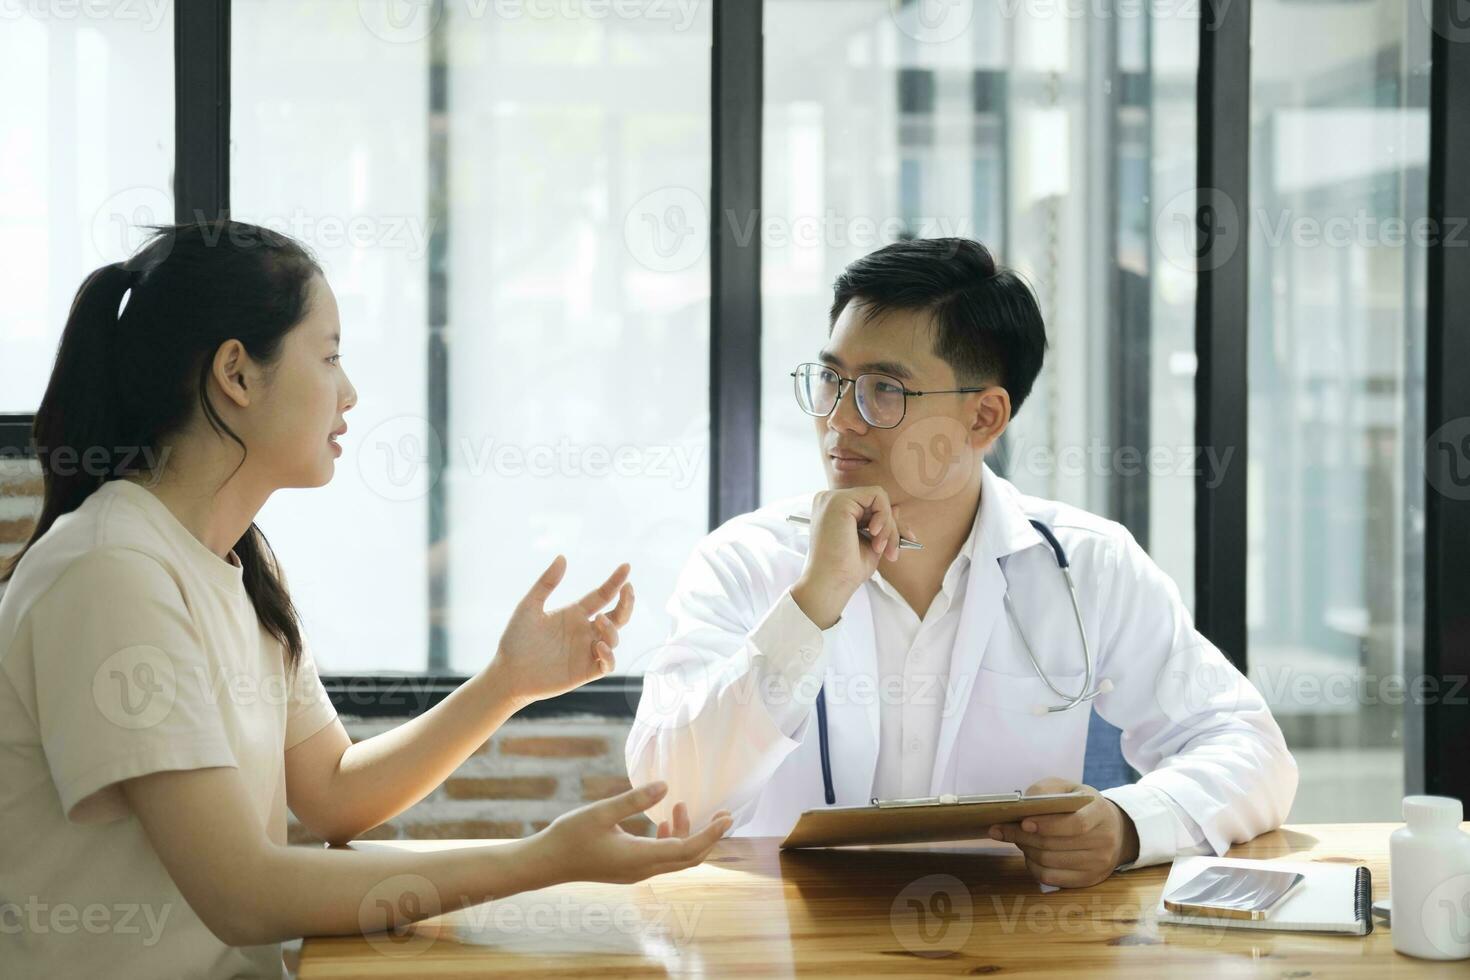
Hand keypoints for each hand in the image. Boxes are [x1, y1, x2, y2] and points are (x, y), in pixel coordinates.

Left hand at [488, 556, 633, 705]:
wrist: (508, 674)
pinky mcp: (586, 672)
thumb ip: (546, 583)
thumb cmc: (516, 640)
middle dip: (627, 603)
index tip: (626, 567)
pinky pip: (608, 664)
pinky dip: (609, 655)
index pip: (602, 595)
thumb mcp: (529, 607)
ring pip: (614, 638)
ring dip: (612, 628)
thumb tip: (562, 557)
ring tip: (599, 619)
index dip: (615, 582)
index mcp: (574, 613)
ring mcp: (587, 651)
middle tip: (628, 589)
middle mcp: (584, 631)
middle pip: (617, 616)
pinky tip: (598, 646)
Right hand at [534, 781, 732, 884]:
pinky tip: (663, 821)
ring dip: (685, 834)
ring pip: (674, 859)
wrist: (544, 863)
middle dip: (707, 836)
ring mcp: (635, 873)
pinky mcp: (628, 870)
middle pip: (688, 858)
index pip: (686, 849)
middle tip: (722, 813)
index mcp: (639, 858)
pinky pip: (660, 859)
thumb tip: (666, 786)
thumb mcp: (601, 812)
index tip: (727, 817)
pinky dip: (670, 840)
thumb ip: (634, 800)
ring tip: (681, 806)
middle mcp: (642, 870)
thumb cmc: (569, 836)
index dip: (710, 833)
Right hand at [790, 486, 916, 628]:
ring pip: (879, 499)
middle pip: (875, 502)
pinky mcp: (839, 500)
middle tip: (892, 551)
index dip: (888, 524)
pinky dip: (884, 516)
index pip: (868, 507)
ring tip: (881, 548)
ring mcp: (833, 499)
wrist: (830, 583)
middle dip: (892, 527)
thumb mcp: (871, 544)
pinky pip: (877, 496)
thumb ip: (882, 525)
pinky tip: (874, 534)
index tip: (898, 545)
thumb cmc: (846, 570)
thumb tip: (896, 508)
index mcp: (833, 511)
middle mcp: (830, 501)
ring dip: (888, 526)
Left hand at [986, 779, 1139, 887]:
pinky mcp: (1088, 880)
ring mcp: (1098, 863)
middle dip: (1023, 837)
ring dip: (1026, 850)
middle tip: (1003, 829)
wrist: (1113, 829)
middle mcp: (1104, 841)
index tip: (1023, 822)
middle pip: (1056, 844)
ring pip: (1050, 862)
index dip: (1047, 825)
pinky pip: (1051, 878)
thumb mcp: (1068, 788)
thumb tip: (1021, 806)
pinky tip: (1029, 855)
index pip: (1076, 824)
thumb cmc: (1081, 805)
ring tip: (1017, 839)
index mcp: (1100, 812)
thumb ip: (1045, 791)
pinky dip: (1033, 867)